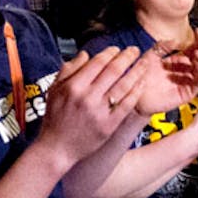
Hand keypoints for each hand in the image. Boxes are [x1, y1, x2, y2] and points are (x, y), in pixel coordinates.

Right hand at [36, 45, 146, 165]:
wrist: (57, 149)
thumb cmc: (55, 119)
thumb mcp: (54, 91)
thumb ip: (68, 70)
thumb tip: (85, 54)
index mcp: (73, 87)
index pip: (96, 63)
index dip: (109, 53)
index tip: (116, 49)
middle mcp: (87, 98)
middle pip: (113, 71)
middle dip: (127, 57)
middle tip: (135, 50)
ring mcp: (99, 112)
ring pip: (123, 86)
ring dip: (136, 72)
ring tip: (144, 63)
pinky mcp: (109, 126)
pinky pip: (126, 105)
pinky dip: (136, 93)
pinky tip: (142, 84)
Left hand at [132, 29, 197, 115]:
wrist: (135, 93)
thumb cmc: (141, 76)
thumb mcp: (151, 56)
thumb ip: (163, 46)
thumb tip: (177, 40)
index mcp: (178, 61)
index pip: (194, 49)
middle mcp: (185, 71)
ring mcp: (186, 82)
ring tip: (197, 53)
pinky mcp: (187, 93)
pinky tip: (197, 65)